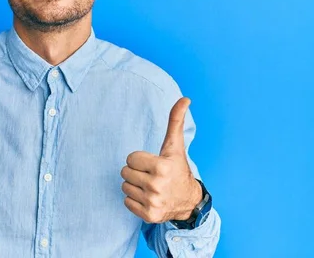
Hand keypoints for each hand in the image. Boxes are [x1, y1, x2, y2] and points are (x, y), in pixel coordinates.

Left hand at [120, 97, 201, 222]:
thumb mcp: (175, 146)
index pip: (130, 158)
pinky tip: (148, 198)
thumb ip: (175, 121)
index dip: (139, 159)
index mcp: (162, 166)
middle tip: (150, 175)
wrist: (188, 201)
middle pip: (125, 172)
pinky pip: (126, 202)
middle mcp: (157, 185)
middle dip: (136, 172)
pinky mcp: (149, 215)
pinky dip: (135, 200)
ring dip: (135, 185)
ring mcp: (153, 202)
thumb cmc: (177, 169)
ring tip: (150, 186)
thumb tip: (185, 98)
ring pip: (125, 187)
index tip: (152, 163)